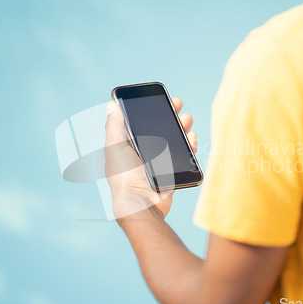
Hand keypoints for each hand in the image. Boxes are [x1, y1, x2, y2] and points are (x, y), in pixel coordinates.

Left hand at [104, 98, 196, 219]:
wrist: (142, 204)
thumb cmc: (124, 177)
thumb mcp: (115, 148)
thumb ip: (114, 127)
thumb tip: (111, 105)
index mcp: (128, 146)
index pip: (141, 122)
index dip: (150, 110)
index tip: (160, 98)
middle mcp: (143, 153)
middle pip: (160, 128)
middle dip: (169, 115)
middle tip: (178, 104)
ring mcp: (159, 162)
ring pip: (174, 139)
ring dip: (181, 127)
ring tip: (187, 119)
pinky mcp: (172, 172)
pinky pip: (184, 155)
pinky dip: (189, 145)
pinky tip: (191, 137)